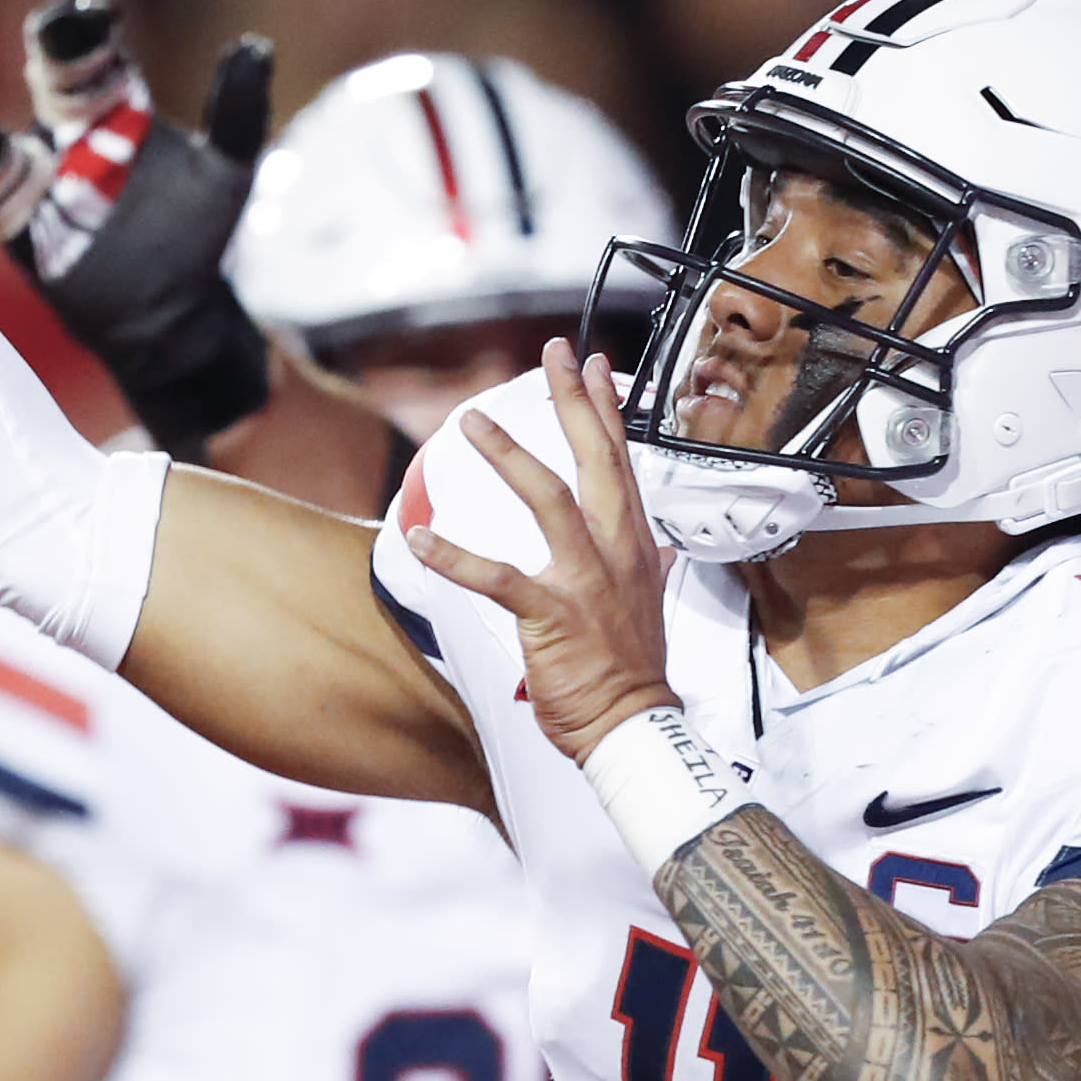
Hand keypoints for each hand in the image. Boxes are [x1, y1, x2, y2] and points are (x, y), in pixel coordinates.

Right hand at [0, 0, 281, 451]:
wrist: (177, 313)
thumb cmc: (198, 234)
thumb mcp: (228, 172)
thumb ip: (238, 112)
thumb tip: (255, 47)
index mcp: (113, 104)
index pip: (91, 52)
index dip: (86, 29)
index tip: (99, 17)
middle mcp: (66, 133)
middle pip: (47, 86)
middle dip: (50, 63)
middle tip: (57, 40)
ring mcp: (38, 182)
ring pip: (4, 146)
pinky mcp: (19, 231)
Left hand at [402, 346, 680, 761]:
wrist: (633, 727)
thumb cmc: (631, 673)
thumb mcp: (648, 606)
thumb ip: (647, 568)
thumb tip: (658, 551)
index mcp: (633, 545)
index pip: (622, 460)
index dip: (607, 409)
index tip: (593, 365)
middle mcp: (615, 551)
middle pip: (596, 459)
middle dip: (574, 401)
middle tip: (553, 354)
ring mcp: (586, 581)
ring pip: (550, 499)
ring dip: (510, 456)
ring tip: (473, 420)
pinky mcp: (552, 615)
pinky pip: (498, 578)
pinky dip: (455, 558)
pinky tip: (422, 540)